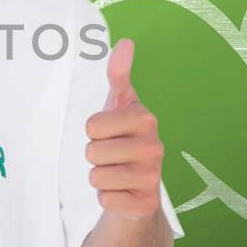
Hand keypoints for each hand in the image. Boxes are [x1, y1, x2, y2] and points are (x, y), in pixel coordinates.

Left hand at [84, 38, 163, 221]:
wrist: (139, 185)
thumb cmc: (124, 138)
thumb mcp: (119, 105)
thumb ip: (118, 74)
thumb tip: (125, 42)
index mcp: (146, 118)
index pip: (92, 125)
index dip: (94, 131)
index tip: (110, 132)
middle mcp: (155, 147)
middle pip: (92, 151)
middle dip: (95, 155)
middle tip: (113, 155)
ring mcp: (153, 177)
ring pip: (96, 176)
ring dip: (100, 176)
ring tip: (117, 172)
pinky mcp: (145, 204)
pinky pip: (104, 199)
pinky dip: (107, 197)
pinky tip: (123, 192)